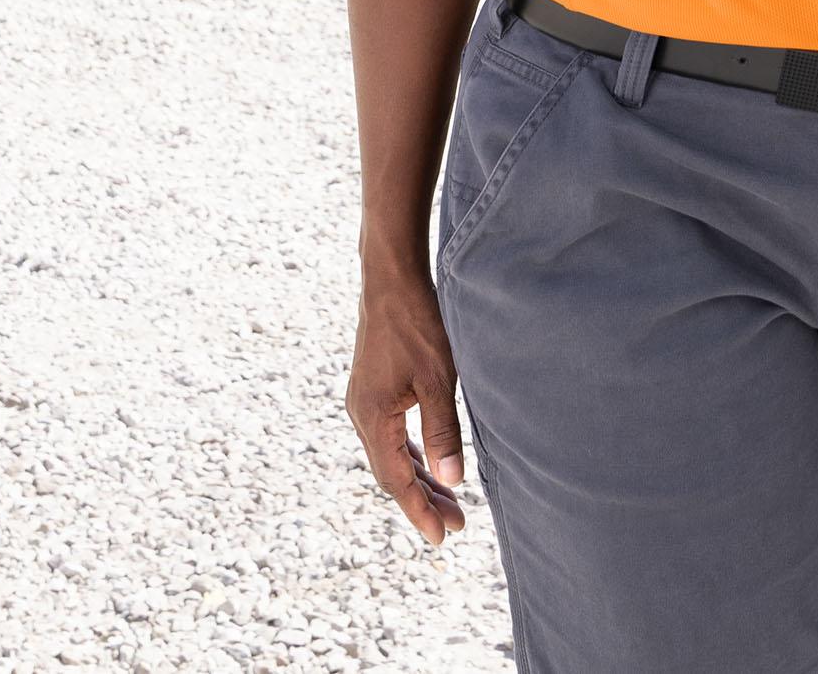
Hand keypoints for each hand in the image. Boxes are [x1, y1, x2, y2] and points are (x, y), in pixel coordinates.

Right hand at [345, 259, 469, 543]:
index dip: (420, 510)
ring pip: (392, 454)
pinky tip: (429, 461)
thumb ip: (444, 431)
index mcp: (372, 418)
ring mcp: (364, 402)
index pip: (396, 479)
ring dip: (419, 477)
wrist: (390, 279)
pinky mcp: (372, 390)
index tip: (442, 536)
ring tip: (450, 500)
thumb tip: (453, 480)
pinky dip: (411, 453)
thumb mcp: (437, 379)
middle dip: (424, 500)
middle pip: (392, 472)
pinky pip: (391, 435)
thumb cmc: (416, 325)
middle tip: (456, 525)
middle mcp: (361, 414)